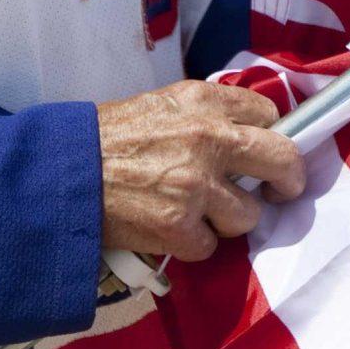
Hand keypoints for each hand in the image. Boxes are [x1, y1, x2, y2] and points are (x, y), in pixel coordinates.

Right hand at [95, 81, 302, 261]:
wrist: (61, 174)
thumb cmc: (105, 138)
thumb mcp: (160, 105)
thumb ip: (205, 116)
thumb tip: (243, 136)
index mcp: (204, 101)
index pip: (269, 115)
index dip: (272, 136)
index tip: (267, 150)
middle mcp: (209, 139)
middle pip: (283, 160)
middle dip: (288, 180)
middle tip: (280, 190)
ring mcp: (197, 186)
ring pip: (248, 215)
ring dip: (227, 220)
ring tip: (199, 213)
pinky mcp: (180, 227)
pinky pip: (210, 247)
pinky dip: (193, 244)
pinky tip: (170, 230)